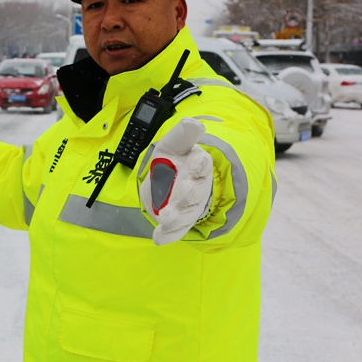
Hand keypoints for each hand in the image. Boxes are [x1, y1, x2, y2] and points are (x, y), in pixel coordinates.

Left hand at [139, 118, 212, 245]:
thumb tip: (194, 123)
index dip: (201, 163)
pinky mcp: (178, 222)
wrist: (166, 181)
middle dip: (191, 193)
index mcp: (198, 166)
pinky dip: (167, 235)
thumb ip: (183, 134)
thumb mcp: (173, 143)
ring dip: (178, 217)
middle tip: (184, 191)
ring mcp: (188, 207)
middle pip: (197, 192)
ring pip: (186, 214)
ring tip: (167, 218)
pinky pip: (175, 231)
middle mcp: (197, 188)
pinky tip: (158, 238)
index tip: (197, 159)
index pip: (203, 164)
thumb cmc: (173, 160)